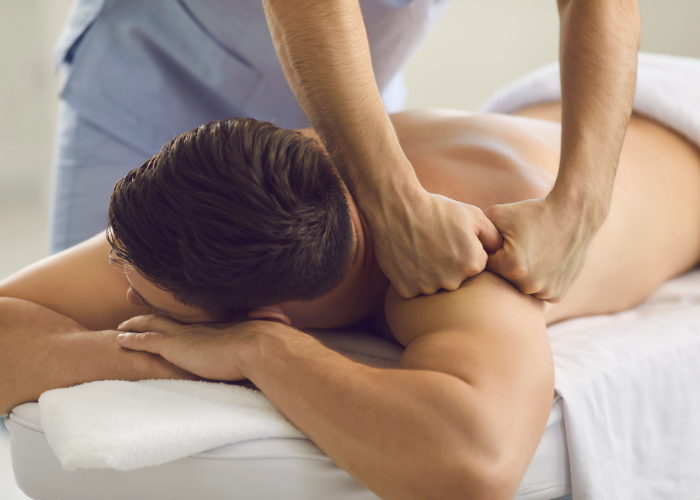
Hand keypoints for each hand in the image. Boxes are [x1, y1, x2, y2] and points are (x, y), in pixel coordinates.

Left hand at [117, 314, 256, 380]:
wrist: (259, 348)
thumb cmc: (265, 347)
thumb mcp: (261, 340)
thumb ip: (258, 341)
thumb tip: (273, 335)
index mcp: (216, 326)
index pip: (190, 320)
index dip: (177, 316)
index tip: (169, 314)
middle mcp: (198, 326)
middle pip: (168, 316)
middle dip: (150, 314)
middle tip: (135, 312)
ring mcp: (186, 335)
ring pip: (151, 325)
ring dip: (135, 325)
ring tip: (121, 327)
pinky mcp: (175, 347)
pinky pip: (146, 341)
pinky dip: (132, 339)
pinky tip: (118, 340)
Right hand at [373, 193, 502, 297]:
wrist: (397, 208)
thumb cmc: (437, 209)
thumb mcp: (474, 215)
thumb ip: (494, 237)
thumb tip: (503, 253)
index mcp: (473, 264)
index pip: (475, 265)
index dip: (463, 250)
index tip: (451, 238)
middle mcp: (453, 281)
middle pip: (456, 278)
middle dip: (448, 264)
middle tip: (434, 243)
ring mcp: (428, 288)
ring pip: (435, 286)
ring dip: (430, 273)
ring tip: (420, 249)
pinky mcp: (407, 290)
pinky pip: (415, 289)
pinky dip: (412, 278)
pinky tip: (409, 258)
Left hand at [484, 196, 602, 301]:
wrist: (574, 213)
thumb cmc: (533, 212)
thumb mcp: (498, 214)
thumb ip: (474, 231)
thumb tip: (456, 244)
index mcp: (510, 267)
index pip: (487, 267)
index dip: (492, 253)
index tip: (502, 241)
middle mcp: (528, 285)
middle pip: (503, 281)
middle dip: (506, 266)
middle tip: (521, 247)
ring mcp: (545, 292)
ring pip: (520, 289)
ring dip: (522, 277)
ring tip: (533, 254)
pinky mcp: (558, 294)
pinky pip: (538, 293)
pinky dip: (538, 282)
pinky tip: (543, 263)